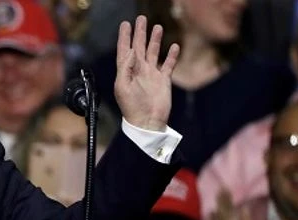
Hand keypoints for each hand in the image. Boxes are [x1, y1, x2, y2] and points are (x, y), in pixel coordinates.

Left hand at [114, 16, 179, 130]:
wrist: (147, 122)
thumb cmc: (131, 107)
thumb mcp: (122, 87)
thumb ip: (125, 68)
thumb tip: (131, 51)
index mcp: (126, 72)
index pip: (125, 50)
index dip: (124, 37)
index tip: (125, 24)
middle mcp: (138, 71)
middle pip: (139, 47)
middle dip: (140, 33)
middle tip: (141, 18)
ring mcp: (151, 75)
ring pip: (153, 53)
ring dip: (155, 40)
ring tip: (157, 26)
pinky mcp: (163, 81)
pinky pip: (168, 65)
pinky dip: (172, 56)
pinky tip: (174, 46)